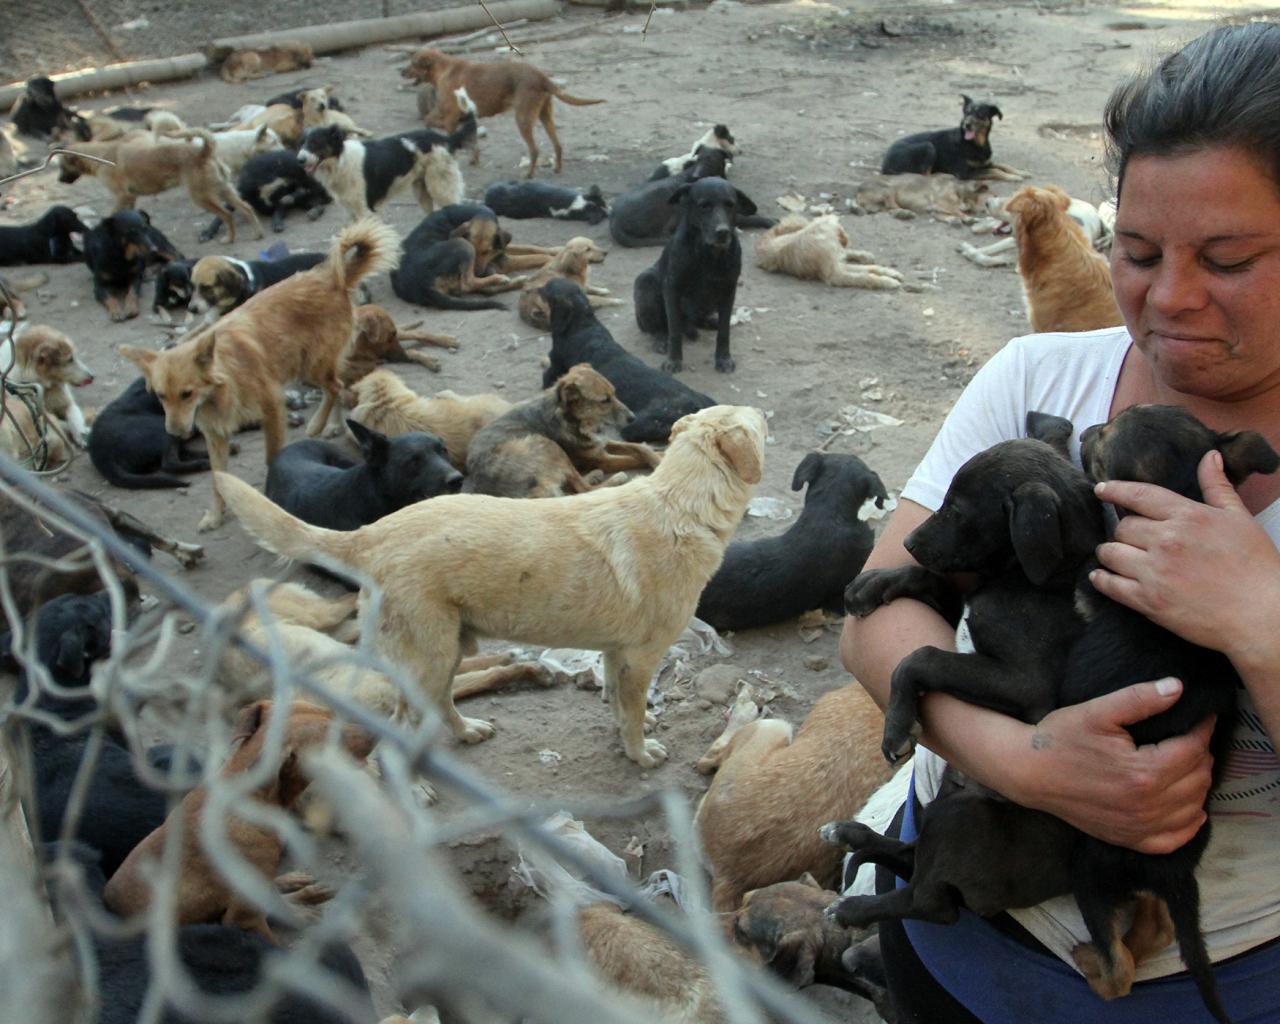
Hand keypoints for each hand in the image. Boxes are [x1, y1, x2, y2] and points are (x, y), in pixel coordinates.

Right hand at [1015, 678, 1213, 853]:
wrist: (1028, 772)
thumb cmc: (1061, 738)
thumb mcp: (1097, 711)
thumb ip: (1140, 699)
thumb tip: (1178, 687)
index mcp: (1143, 773)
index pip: (1193, 750)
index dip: (1202, 729)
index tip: (1203, 716)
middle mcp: (1146, 806)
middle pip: (1198, 779)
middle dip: (1201, 755)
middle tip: (1191, 737)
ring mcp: (1137, 827)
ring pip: (1192, 808)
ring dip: (1198, 786)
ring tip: (1188, 764)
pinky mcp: (1127, 839)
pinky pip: (1173, 840)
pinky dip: (1188, 825)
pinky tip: (1188, 808)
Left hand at [1091, 450, 1279, 658]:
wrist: (1262, 614)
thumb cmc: (1256, 566)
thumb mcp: (1240, 518)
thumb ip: (1217, 486)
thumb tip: (1210, 456)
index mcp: (1189, 517)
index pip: (1140, 496)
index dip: (1116, 490)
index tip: (1101, 490)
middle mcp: (1167, 540)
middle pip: (1122, 526)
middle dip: (1123, 530)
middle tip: (1129, 537)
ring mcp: (1156, 571)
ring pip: (1111, 553)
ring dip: (1109, 553)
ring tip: (1115, 555)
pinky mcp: (1149, 601)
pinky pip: (1110, 585)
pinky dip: (1101, 580)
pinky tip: (1101, 577)